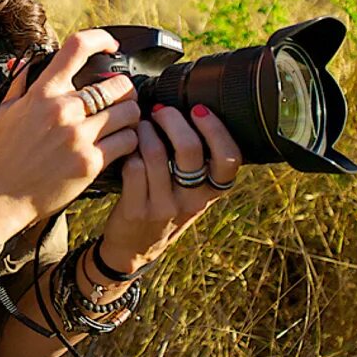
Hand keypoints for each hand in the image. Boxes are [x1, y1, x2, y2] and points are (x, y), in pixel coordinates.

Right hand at [0, 30, 140, 237]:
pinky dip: (130, 141)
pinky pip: (128, 142)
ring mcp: (78, 136)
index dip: (100, 39)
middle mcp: (63, 110)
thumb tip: (28, 62)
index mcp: (43, 93)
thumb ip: (22, 83)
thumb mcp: (5, 111)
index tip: (110, 45)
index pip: (76, 48)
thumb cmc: (2, 155)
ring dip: (131, 116)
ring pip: (129, 113)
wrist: (0, 196)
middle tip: (121, 98)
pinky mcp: (90, 162)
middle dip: (124, 90)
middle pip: (118, 84)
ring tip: (124, 122)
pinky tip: (121, 145)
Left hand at [97, 103, 242, 274]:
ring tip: (141, 124)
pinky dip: (128, 150)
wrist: (135, 247)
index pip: (229, 159)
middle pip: (189, 149)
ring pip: (155, 153)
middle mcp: (192, 200)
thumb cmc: (166, 205)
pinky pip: (133, 168)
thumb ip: (197, 162)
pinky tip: (127, 146)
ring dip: (144, 130)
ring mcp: (164, 206)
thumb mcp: (192, 192)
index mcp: (211, 192)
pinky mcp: (137, 210)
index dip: (216, 130)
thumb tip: (191, 109)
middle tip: (161, 111)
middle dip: (172, 120)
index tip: (199, 109)